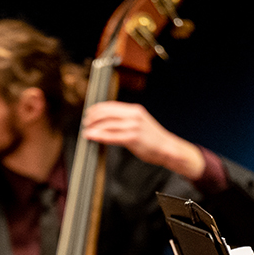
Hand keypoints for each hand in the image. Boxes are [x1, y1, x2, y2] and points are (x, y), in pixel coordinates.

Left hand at [82, 100, 204, 179]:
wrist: (168, 148)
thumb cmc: (152, 138)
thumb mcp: (140, 122)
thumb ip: (126, 119)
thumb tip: (109, 119)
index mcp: (134, 110)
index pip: (111, 106)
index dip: (97, 108)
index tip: (88, 112)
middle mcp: (134, 116)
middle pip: (107, 113)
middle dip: (93, 117)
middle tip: (85, 122)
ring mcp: (133, 127)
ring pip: (107, 124)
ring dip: (94, 127)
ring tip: (86, 131)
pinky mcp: (133, 138)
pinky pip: (111, 136)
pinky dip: (99, 136)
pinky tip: (92, 136)